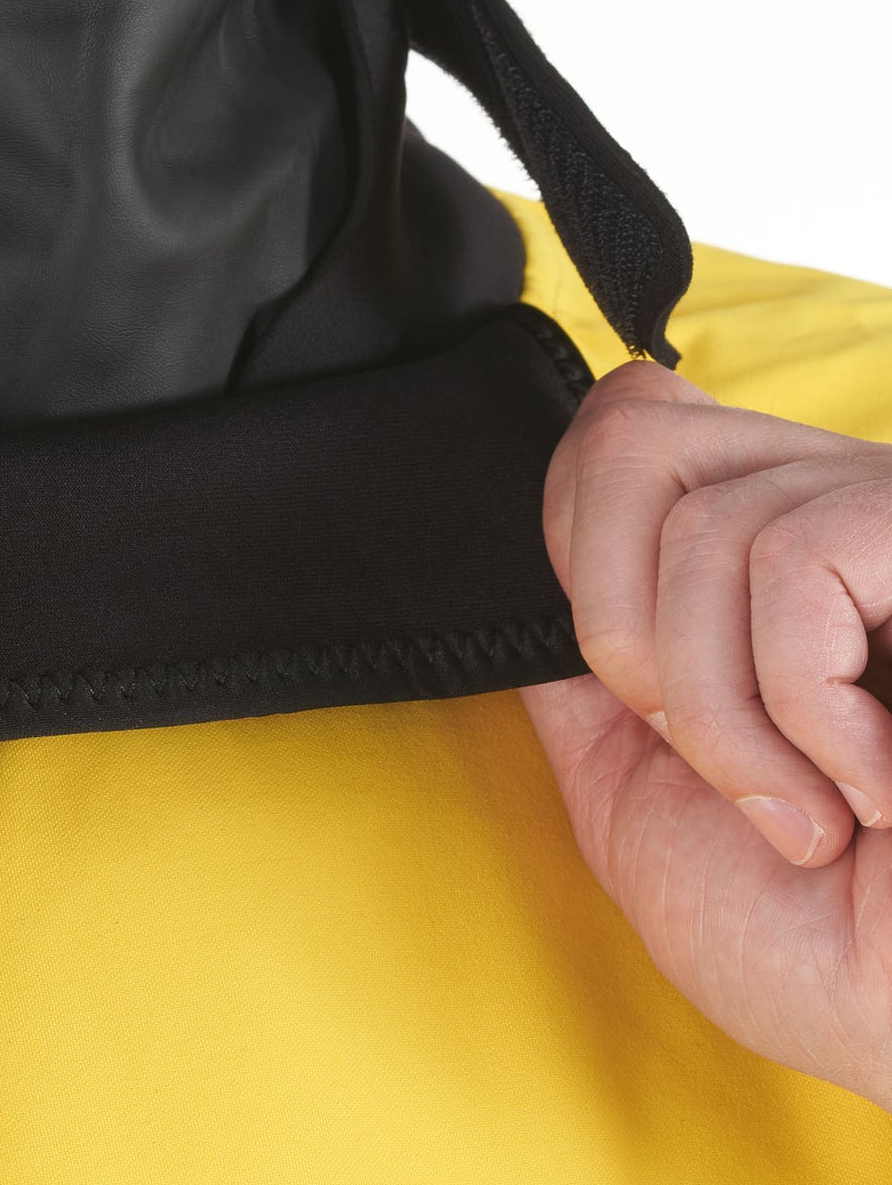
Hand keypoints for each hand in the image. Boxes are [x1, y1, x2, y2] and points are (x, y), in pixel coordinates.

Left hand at [523, 361, 891, 1109]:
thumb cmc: (838, 958)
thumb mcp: (644, 803)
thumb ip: (582, 682)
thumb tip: (523, 587)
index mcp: (767, 566)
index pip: (629, 422)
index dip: (574, 534)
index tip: (628, 686)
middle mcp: (838, 516)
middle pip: (631, 441)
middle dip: (620, 632)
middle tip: (710, 760)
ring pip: (703, 526)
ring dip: (718, 715)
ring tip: (807, 816)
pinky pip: (794, 561)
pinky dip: (797, 708)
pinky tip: (872, 793)